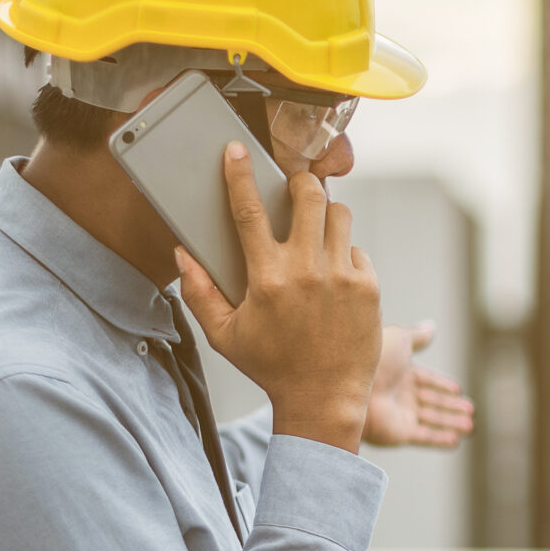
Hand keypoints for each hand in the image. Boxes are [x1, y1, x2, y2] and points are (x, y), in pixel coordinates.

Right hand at [176, 144, 379, 452]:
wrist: (324, 400)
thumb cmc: (271, 367)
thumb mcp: (224, 336)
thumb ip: (198, 293)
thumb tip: (181, 255)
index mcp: (267, 278)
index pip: (249, 212)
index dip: (240, 175)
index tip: (237, 150)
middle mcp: (306, 271)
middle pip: (308, 196)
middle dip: (302, 183)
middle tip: (296, 189)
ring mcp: (341, 277)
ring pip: (340, 214)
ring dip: (327, 215)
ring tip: (317, 233)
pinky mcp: (368, 287)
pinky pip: (357, 249)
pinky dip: (345, 254)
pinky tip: (335, 275)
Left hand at [365, 322, 476, 448]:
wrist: (352, 387)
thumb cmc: (374, 358)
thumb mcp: (399, 339)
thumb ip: (417, 336)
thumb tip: (432, 327)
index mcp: (398, 372)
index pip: (425, 380)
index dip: (441, 385)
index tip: (458, 389)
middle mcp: (399, 394)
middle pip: (431, 401)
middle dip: (451, 406)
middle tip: (470, 410)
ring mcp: (399, 415)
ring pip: (431, 420)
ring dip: (451, 423)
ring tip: (470, 426)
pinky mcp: (399, 433)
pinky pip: (424, 437)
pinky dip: (440, 439)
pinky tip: (456, 441)